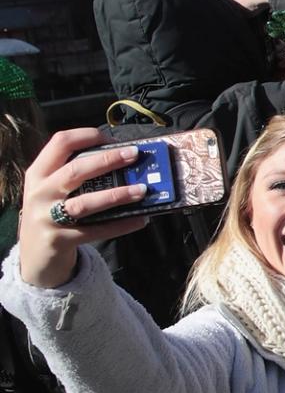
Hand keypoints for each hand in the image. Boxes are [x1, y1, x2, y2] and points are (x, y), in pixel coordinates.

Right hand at [14, 129, 151, 288]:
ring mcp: (47, 217)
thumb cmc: (51, 214)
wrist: (34, 256)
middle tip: (134, 155)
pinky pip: (96, 231)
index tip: (113, 138)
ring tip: (142, 190)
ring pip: (85, 202)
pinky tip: (140, 219)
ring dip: (117, 194)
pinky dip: (120, 225)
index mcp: (38, 173)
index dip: (87, 136)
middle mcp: (40, 193)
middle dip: (107, 160)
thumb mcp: (51, 190)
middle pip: (75, 170)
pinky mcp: (59, 240)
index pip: (60, 143)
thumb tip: (121, 159)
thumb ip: (74, 175)